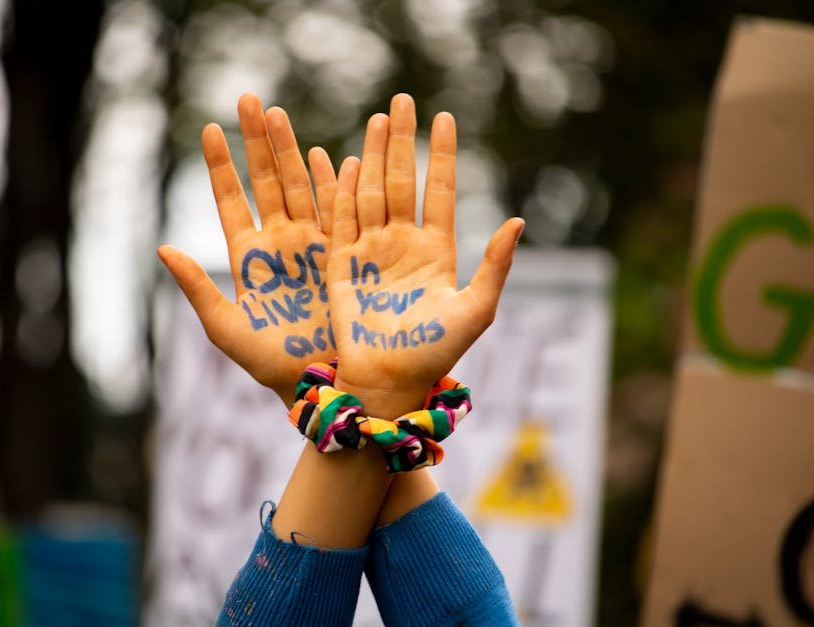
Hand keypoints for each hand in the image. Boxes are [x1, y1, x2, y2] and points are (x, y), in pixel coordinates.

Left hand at [158, 93, 337, 404]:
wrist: (320, 380)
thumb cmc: (269, 363)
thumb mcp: (225, 329)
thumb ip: (197, 288)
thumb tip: (162, 248)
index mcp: (248, 258)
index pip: (232, 201)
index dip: (222, 166)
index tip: (210, 129)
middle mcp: (279, 244)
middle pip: (266, 182)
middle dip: (258, 142)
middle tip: (249, 99)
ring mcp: (311, 245)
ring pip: (299, 187)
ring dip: (291, 151)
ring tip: (280, 114)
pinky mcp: (341, 255)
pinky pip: (336, 210)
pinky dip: (331, 182)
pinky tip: (324, 154)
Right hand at [327, 94, 523, 415]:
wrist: (388, 382)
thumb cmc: (435, 353)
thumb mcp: (475, 310)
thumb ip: (496, 266)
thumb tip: (519, 221)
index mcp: (436, 250)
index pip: (439, 190)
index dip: (442, 155)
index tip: (446, 118)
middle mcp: (402, 244)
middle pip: (402, 181)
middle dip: (403, 141)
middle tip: (403, 100)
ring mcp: (370, 251)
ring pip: (371, 192)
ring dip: (374, 154)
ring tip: (378, 118)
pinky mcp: (341, 265)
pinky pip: (341, 220)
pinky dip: (343, 191)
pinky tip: (348, 161)